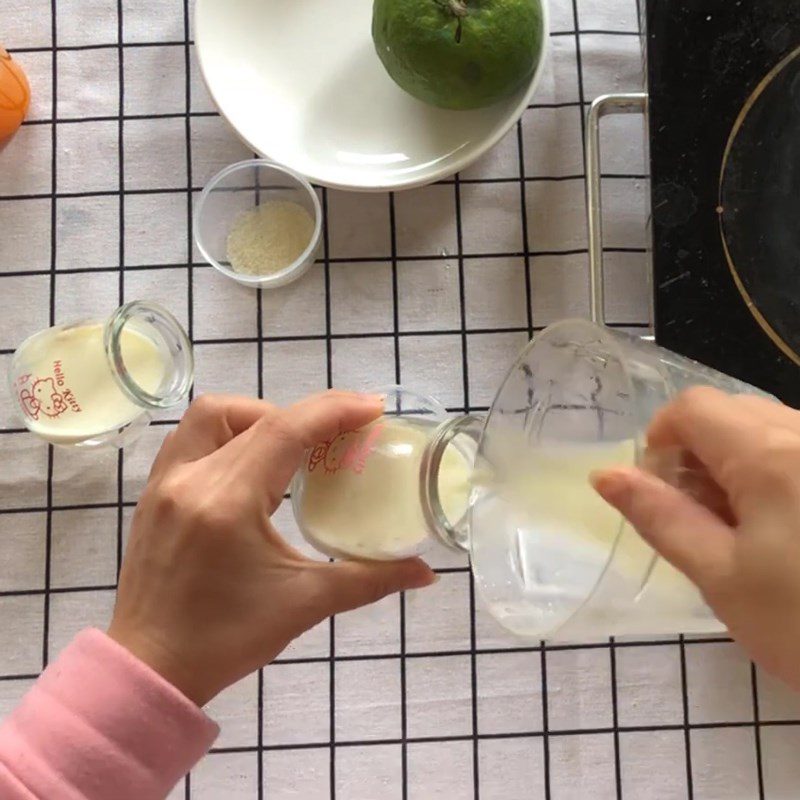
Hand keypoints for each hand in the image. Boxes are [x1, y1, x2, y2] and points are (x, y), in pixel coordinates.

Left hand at [108, 392, 435, 705]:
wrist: (151, 669)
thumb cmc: (226, 640)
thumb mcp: (305, 604)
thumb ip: (371, 580)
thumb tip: (426, 572)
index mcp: (228, 503)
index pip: (285, 430)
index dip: (334, 411)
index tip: (373, 408)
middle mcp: (191, 479)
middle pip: (255, 416)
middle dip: (308, 415)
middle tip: (343, 437)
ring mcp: (165, 482)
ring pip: (212, 415)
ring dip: (260, 416)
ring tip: (293, 447)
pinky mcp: (154, 491)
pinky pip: (190, 437)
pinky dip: (228, 433)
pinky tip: (252, 463)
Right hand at [592, 388, 799, 690]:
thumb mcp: (722, 578)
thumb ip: (661, 517)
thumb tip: (605, 476)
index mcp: (771, 455)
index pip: (693, 406)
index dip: (661, 437)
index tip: (660, 488)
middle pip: (734, 412)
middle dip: (701, 452)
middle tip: (703, 518)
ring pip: (774, 428)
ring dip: (742, 463)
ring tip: (751, 529)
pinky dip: (781, 473)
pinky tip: (790, 528)